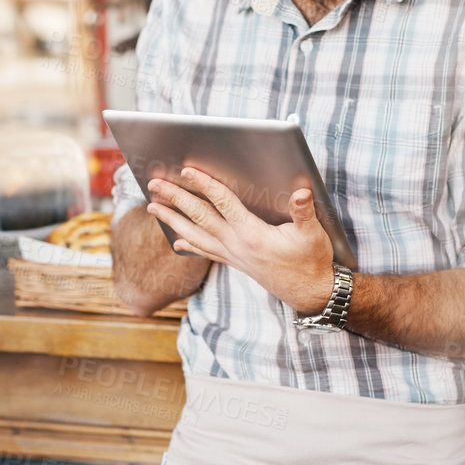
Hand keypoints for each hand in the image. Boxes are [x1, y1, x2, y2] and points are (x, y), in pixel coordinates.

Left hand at [145, 166, 335, 314]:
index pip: (223, 203)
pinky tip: (177, 241)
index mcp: (252, 234)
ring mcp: (233, 256)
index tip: (186, 171)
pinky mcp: (236, 263)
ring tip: (153, 207)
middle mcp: (236, 245)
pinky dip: (190, 244)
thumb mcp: (312, 234)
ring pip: (196, 235)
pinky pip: (206, 252)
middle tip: (154, 184)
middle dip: (175, 199)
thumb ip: (303, 212)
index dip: (205, 185)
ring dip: (172, 220)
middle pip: (199, 217)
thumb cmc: (312, 261)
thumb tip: (301, 192)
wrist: (310, 293)